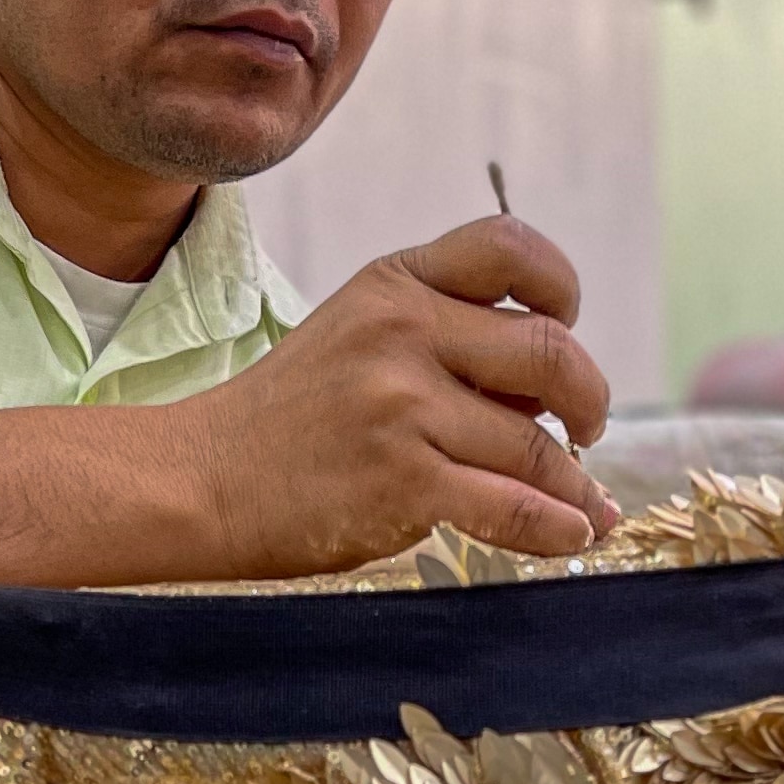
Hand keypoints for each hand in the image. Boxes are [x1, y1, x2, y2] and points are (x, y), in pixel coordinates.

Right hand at [0, 216, 614, 669]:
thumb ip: (438, 334)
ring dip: (570, 481)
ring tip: (578, 503)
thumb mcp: (351, 336)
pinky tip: (572, 535)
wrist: (196, 484)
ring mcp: (402, 404)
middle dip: (587, 399)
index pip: (512, 248)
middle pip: (551, 350)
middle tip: (584, 430)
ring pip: (535, 442)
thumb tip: (558, 387)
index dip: (560, 286)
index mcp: (393, 283)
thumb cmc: (284, 422)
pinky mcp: (402, 478)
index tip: (564, 323)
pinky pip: (515, 505)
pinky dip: (557, 526)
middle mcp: (402, 331)